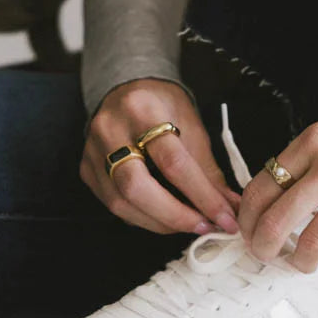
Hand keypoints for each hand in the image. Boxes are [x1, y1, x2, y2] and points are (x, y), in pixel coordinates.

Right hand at [82, 78, 239, 235]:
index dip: (202, 196)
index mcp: (142, 110)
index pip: (173, 162)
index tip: (226, 218)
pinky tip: (165, 218)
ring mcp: (92, 152)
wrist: (126, 90)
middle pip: (136, 187)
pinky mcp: (86, 170)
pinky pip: (114, 206)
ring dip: (160, 222)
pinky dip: (144, 218)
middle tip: (204, 226)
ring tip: (190, 224)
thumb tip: (231, 208)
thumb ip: (209, 172)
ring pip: (121, 203)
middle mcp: (110, 130)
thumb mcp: (191, 127)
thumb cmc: (162, 107)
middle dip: (174, 215)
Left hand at [237, 74, 317, 271]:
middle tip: (268, 257)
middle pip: (279, 220)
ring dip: (303, 261)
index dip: (248, 220)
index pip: (261, 188)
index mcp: (313, 141)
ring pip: (315, 241)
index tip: (249, 234)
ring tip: (305, 263)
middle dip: (265, 249)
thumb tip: (275, 204)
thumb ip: (306, 162)